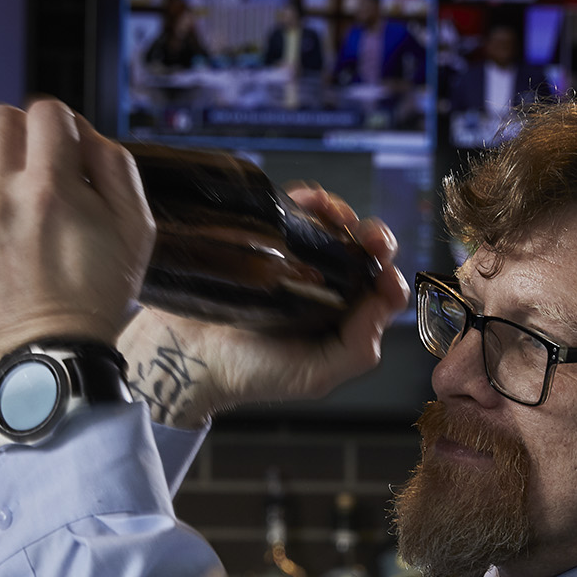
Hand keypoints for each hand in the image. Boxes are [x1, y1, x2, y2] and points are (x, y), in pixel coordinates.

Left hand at [0, 100, 153, 368]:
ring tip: (5, 195)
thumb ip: (115, 166)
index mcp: (51, 187)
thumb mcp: (136, 229)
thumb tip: (84, 132)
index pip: (46, 110)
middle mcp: (1, 196)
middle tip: (35, 165)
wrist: (50, 354)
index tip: (65, 148)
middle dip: (21, 133)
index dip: (61, 124)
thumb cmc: (97, 294)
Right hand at [119, 185, 409, 426]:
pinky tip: (308, 201)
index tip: (383, 269)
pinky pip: (296, 211)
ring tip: (333, 215)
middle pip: (364, 251)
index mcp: (345, 318)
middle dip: (373, 237)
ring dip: (342, 214)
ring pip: (335, 226)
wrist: (187, 355)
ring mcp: (299, 260)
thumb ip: (357, 349)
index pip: (383, 291)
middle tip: (367, 236)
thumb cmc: (252, 372)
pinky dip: (308, 200)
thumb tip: (386, 302)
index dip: (389, 275)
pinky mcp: (269, 239)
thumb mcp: (314, 375)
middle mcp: (328, 286)